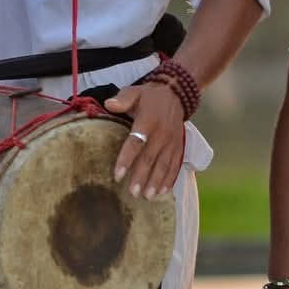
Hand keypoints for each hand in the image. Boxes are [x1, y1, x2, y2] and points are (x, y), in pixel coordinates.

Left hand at [103, 79, 185, 198]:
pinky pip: (175, 165)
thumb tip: (109, 104)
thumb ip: (122, 99)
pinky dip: (170, 179)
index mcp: (148, 121)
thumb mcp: (134, 92)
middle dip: (141, 177)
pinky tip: (163, 191)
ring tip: (147, 196)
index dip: (127, 159)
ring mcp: (172, 142)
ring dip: (156, 182)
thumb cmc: (150, 96)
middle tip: (132, 193)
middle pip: (150, 158)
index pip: (136, 143)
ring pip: (163, 165)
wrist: (176, 94)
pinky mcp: (179, 147)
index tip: (118, 175)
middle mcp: (162, 134)